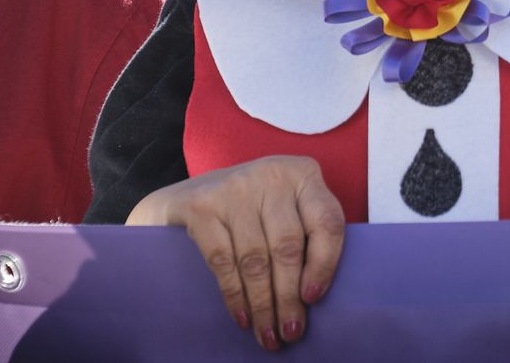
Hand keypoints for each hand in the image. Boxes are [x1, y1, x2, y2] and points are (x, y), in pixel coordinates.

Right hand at [125, 155, 345, 351]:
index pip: (326, 222)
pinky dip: (234, 295)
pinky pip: (223, 261)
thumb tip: (315, 295)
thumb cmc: (247, 209)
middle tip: (290, 332)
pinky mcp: (201, 206)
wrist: (183, 197)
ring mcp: (234, 188)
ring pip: (256, 258)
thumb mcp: (283, 208)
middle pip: (288, 246)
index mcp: (301, 174)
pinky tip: (242, 317)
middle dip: (289, 298)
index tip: (314, 298)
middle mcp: (270, 175)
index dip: (324, 264)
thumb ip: (305, 233)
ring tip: (268, 334)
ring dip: (263, 304)